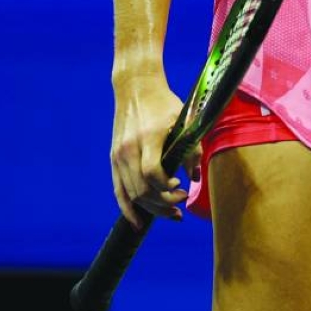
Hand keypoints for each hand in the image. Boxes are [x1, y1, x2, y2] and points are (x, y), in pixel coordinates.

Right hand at [110, 75, 200, 227]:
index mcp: (147, 137)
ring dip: (150, 209)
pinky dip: (127, 209)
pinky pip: (118, 190)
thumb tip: (196, 178)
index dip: (167, 188)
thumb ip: (191, 148)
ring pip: (131, 194)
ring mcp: (118, 155)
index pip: (152, 173)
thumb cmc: (164, 103)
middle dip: (162, 204)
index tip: (182, 189)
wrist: (136, 88)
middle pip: (141, 189)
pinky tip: (139, 222)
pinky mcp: (113, 158)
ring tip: (170, 213)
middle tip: (181, 206)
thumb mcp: (183, 119)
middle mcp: (129, 148)